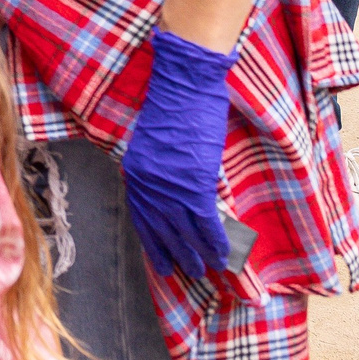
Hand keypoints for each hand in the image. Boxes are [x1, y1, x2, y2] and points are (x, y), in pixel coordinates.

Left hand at [120, 28, 236, 277]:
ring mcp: (171, 186)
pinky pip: (206, 223)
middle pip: (160, 228)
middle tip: (181, 272)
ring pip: (184, 231)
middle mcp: (149, 184)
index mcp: (136, 172)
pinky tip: (223, 255)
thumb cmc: (173, 106)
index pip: (141, 214)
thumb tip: (172, 186)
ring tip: (205, 270)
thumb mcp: (154, 141)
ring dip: (196, 254)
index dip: (152, 238)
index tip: (158, 256)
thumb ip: (158, 166)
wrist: (184, 87)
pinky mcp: (196, 185)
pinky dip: (215, 241)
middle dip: (172, 253)